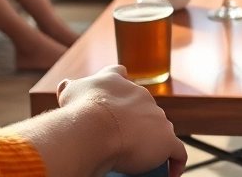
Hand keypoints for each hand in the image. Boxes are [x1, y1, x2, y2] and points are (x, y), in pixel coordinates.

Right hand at [58, 66, 186, 176]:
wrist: (95, 129)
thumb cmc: (80, 112)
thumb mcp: (70, 93)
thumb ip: (70, 88)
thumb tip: (65, 85)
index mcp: (116, 80)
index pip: (120, 74)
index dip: (118, 86)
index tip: (114, 98)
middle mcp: (140, 94)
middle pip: (142, 105)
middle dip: (135, 120)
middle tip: (119, 139)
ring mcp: (156, 116)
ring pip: (160, 127)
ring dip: (153, 140)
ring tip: (141, 157)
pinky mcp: (166, 139)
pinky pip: (176, 152)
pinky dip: (174, 163)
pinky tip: (169, 172)